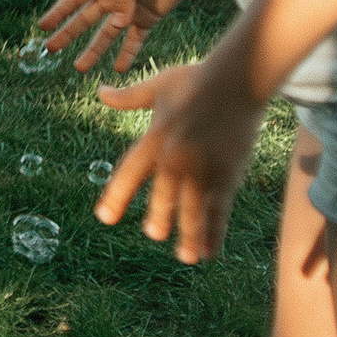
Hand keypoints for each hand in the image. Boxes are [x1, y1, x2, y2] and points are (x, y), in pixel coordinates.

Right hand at [39, 0, 201, 72]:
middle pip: (84, 20)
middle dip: (67, 35)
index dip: (58, 13)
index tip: (43, 26)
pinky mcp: (147, 19)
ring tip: (80, 68)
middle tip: (50, 49)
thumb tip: (118, 25)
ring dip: (93, 51)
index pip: (73, 0)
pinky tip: (118, 68)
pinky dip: (127, 55)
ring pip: (106, 35)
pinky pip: (134, 41)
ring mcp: (128, 11)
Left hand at [92, 60, 262, 263]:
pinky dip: (216, 231)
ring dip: (190, 234)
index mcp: (154, 138)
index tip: (104, 217)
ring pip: (194, 208)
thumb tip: (101, 92)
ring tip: (186, 255)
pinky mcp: (228, 174)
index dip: (117, 196)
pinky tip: (211, 250)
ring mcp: (203, 168)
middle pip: (163, 194)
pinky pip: (219, 209)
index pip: (129, 172)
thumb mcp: (157, 87)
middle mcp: (176, 157)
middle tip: (154, 233)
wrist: (236, 80)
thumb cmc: (195, 80)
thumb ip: (129, 98)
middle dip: (159, 216)